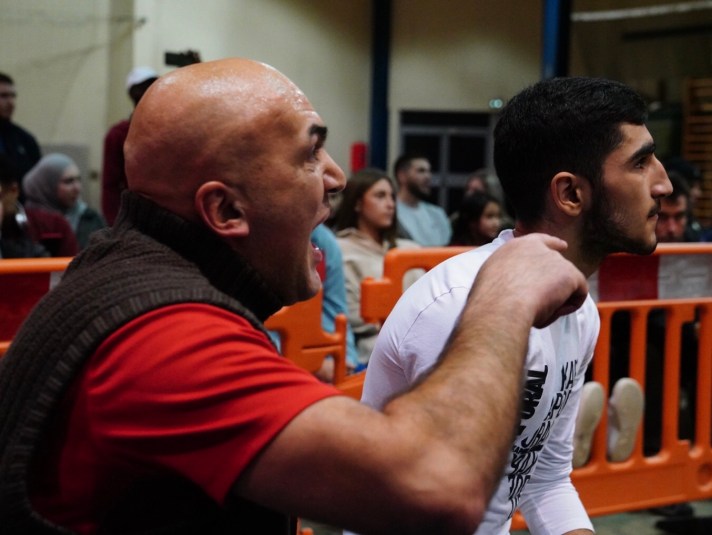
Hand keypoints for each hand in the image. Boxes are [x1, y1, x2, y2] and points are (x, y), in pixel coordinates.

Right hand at [472, 233, 587, 327]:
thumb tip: (516, 285)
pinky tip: (550, 312)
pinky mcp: (570, 274)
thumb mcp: (492, 278)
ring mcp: (556, 260)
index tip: (563, 246)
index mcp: (517, 246)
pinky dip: (567, 307)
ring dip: (554, 301)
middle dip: (555, 283)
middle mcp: (539, 248)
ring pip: (565, 285)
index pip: (540, 241)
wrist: (501, 304)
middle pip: (556, 266)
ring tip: (535, 312)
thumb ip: (509, 274)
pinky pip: (578, 294)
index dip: (552, 244)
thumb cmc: (491, 299)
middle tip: (544, 302)